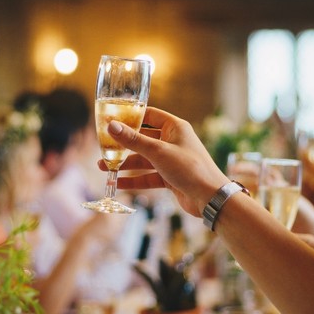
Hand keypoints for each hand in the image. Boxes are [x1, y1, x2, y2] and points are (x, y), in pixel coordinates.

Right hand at [98, 107, 228, 216]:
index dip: (130, 117)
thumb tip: (112, 126)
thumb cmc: (190, 168)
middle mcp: (173, 141)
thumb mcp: (158, 152)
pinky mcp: (170, 177)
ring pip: (143, 159)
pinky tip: (117, 183)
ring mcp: (171, 160)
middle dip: (123, 145)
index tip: (112, 120)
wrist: (210, 198)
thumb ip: (133, 140)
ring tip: (103, 167)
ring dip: (125, 163)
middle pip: (143, 138)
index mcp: (175, 127)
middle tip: (103, 147)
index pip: (149, 115)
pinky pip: (147, 175)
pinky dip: (133, 179)